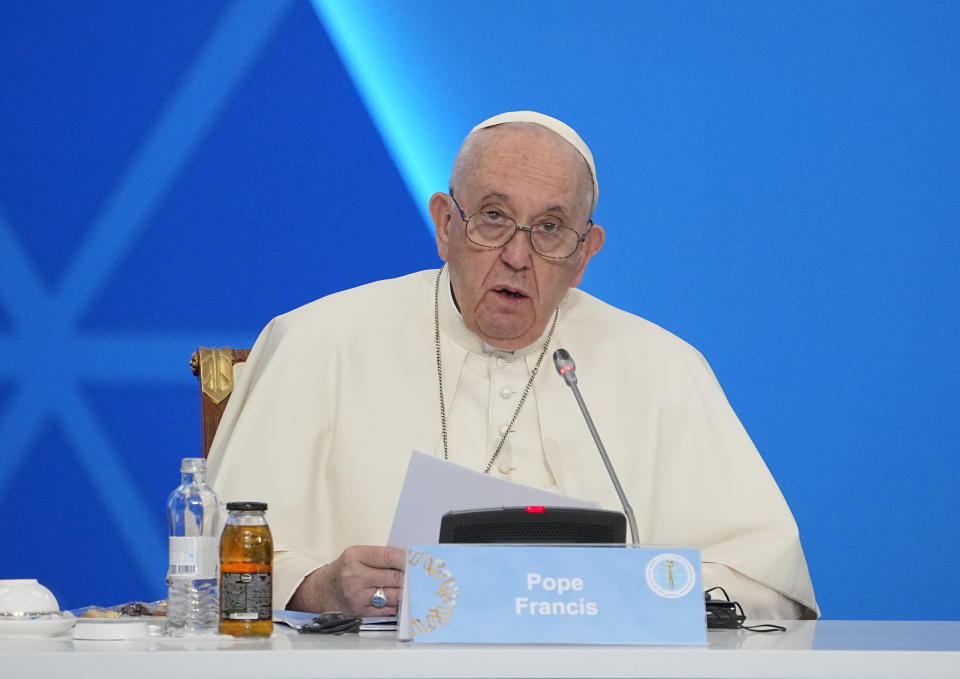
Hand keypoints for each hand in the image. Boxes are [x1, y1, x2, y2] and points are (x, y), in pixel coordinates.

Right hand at [287, 546, 405, 615]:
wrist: (322, 590)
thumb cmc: (342, 571)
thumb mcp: (357, 555)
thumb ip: (380, 557)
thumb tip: (408, 560)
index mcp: (355, 557)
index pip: (389, 556)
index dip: (407, 559)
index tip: (416, 561)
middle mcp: (355, 576)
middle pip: (394, 577)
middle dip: (410, 577)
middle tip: (419, 576)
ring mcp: (358, 596)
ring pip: (394, 595)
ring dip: (406, 592)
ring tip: (413, 588)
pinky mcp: (361, 612)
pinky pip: (387, 610)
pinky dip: (397, 605)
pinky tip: (402, 600)